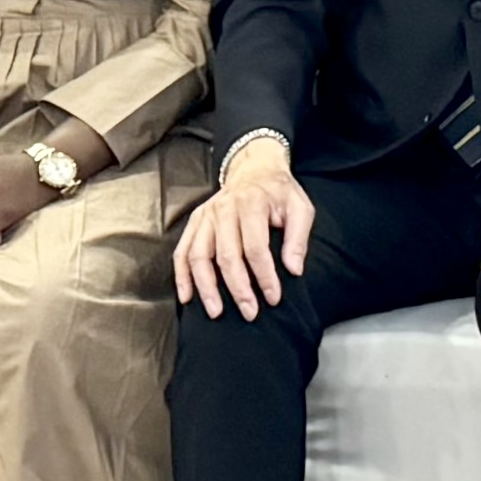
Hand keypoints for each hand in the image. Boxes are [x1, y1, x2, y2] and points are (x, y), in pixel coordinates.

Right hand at [176, 145, 314, 318]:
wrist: (254, 169)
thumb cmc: (279, 192)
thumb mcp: (300, 207)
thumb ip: (298, 237)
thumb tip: (293, 269)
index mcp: (251, 204)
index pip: (255, 248)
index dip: (264, 276)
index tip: (273, 297)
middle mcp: (223, 210)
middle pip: (226, 256)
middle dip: (238, 288)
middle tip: (249, 312)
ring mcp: (205, 216)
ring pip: (198, 256)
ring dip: (206, 287)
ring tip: (216, 312)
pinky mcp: (195, 222)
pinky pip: (182, 252)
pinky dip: (181, 276)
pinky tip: (187, 297)